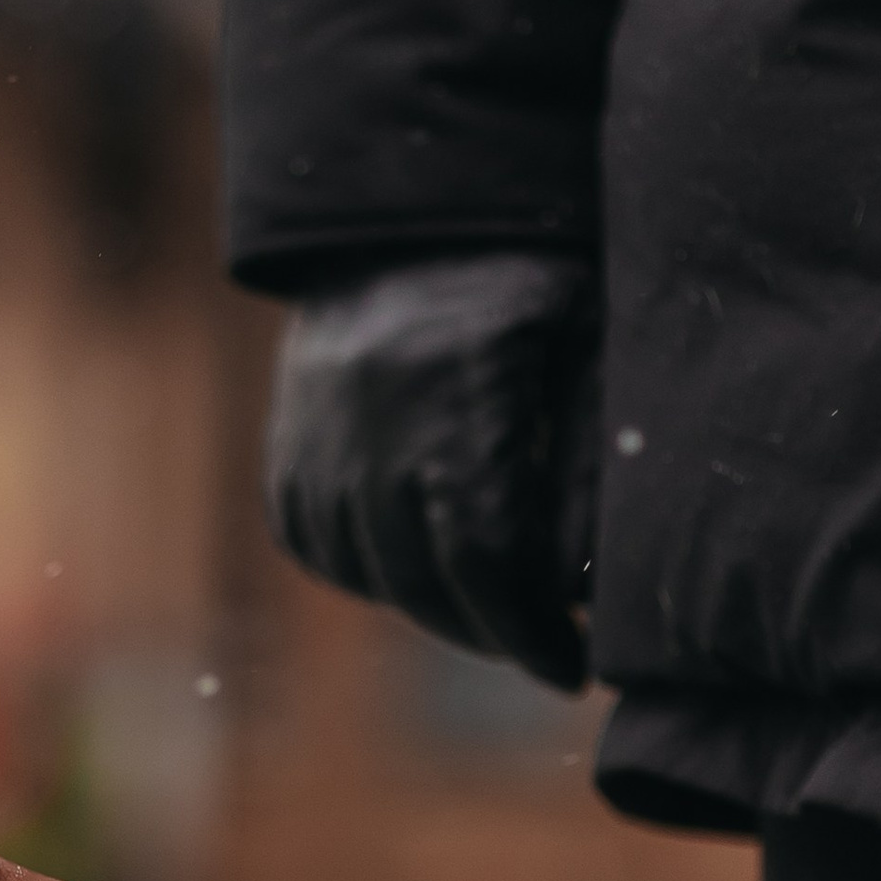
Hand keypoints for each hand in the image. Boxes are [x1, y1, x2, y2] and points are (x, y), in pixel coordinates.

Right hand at [262, 255, 597, 692]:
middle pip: (422, 579)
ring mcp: (315, 428)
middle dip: (489, 633)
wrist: (413, 213)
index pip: (484, 553)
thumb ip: (594, 466)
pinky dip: (368, 572)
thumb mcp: (590, 348)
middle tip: (541, 649)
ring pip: (366, 570)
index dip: (528, 630)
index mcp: (456, 382)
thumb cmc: (532, 281)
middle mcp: (369, 411)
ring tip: (489, 607)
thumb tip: (584, 591)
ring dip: (431, 607)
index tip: (571, 667)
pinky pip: (316, 543)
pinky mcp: (286, 441)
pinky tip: (419, 565)